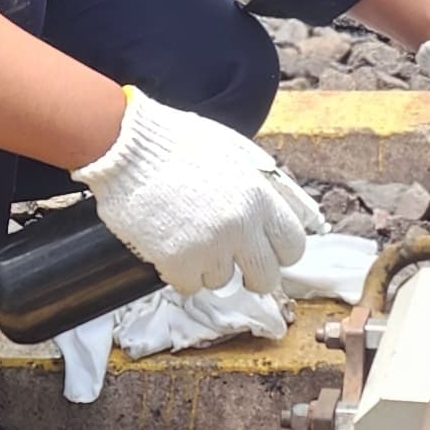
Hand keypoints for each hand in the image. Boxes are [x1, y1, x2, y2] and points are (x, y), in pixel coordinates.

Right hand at [74, 89, 316, 294]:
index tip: (264, 249)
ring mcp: (209, 246)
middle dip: (251, 272)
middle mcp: (241, 226)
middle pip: (266, 278)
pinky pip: (189, 286)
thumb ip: (268, 186)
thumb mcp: (235, 152)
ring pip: (222, 281)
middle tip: (231, 257)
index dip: (279, 251)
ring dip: (207, 266)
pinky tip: (169, 245)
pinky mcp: (176, 261)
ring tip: (188, 235)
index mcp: (259, 197)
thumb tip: (304, 216)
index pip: (293, 246)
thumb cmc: (178, 143)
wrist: (125, 146)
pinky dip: (179, 272)